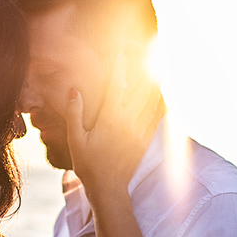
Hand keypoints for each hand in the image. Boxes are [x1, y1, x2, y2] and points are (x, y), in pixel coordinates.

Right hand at [64, 46, 162, 200]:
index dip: (120, 65)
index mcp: (109, 118)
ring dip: (152, 80)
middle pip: (137, 86)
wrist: (110, 189)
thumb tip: (74, 90)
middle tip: (142, 48)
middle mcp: (128, 121)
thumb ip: (74, 113)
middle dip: (140, 65)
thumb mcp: (75, 140)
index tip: (123, 49)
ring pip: (150, 99)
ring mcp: (139, 130)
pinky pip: (156, 117)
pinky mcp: (145, 139)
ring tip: (155, 63)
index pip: (116, 84)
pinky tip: (162, 95)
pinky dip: (159, 103)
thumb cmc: (89, 165)